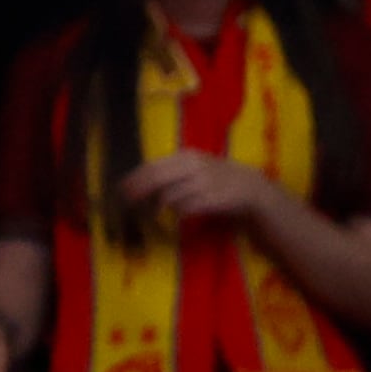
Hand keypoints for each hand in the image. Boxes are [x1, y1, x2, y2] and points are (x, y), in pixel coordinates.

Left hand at [120, 150, 293, 231]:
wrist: (248, 188)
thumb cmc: (216, 178)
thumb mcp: (194, 167)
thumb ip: (171, 171)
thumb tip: (139, 181)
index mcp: (187, 156)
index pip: (154, 166)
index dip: (136, 178)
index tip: (121, 188)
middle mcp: (193, 167)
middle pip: (157, 179)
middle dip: (139, 191)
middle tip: (126, 202)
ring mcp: (202, 183)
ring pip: (169, 196)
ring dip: (157, 206)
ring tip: (152, 213)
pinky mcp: (209, 200)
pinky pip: (184, 208)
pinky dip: (177, 212)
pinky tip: (176, 215)